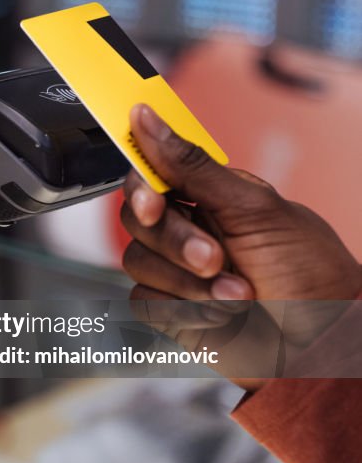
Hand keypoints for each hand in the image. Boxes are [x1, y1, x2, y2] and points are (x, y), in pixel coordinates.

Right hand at [120, 105, 360, 384]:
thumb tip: (146, 117)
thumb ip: (192, 165)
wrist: (325, 345)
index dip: (142, 187)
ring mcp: (178, 271)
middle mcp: (189, 229)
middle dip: (175, 242)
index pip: (152, 175)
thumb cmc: (308, 272)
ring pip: (137, 261)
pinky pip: (143, 300)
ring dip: (186, 282)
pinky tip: (221, 315)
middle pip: (137, 219)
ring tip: (238, 294)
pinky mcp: (172, 312)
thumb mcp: (253, 208)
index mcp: (209, 195)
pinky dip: (181, 309)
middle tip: (214, 258)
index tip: (154, 202)